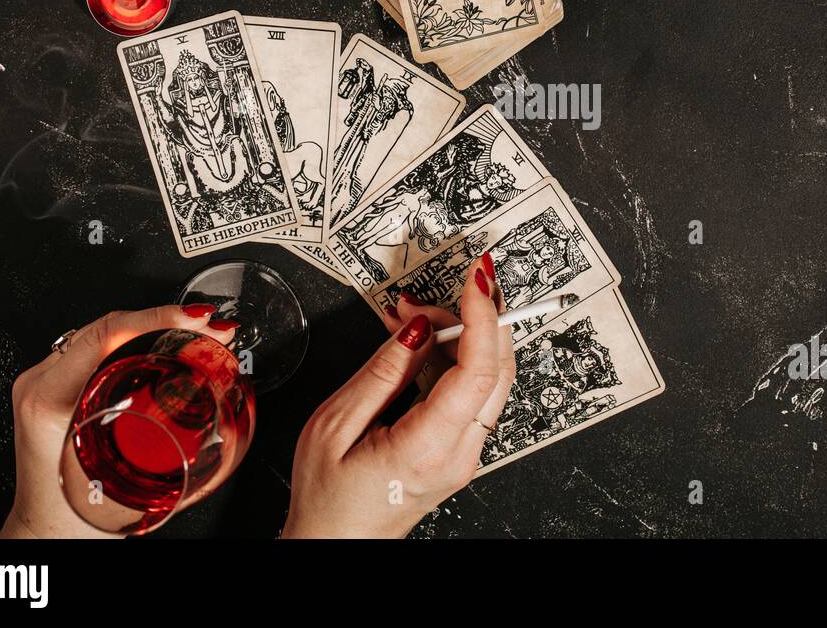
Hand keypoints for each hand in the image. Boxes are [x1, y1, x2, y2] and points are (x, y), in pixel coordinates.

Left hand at [0, 303, 231, 538]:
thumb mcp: (126, 478)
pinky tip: (165, 345)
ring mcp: (43, 381)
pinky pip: (96, 349)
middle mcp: (40, 381)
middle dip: (166, 318)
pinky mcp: (52, 386)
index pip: (106, 333)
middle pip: (108, 326)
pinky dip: (135, 341)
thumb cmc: (72, 516)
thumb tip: (220, 411)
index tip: (196, 319)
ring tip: (197, 330)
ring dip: (153, 326)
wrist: (45, 534)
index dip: (158, 316)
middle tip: (210, 324)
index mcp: (49, 398)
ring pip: (103, 334)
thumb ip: (167, 446)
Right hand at [282, 254, 513, 537]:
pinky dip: (456, 358)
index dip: (482, 316)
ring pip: (491, 379)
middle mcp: (459, 454)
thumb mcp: (335, 425)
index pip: (478, 370)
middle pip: (499, 370)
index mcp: (429, 449)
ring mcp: (465, 455)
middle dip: (482, 315)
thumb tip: (417, 327)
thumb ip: (382, 371)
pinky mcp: (459, 451)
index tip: (475, 279)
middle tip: (455, 282)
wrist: (333, 546)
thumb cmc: (327, 500)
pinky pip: (473, 394)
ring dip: (466, 334)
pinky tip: (423, 341)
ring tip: (419, 311)